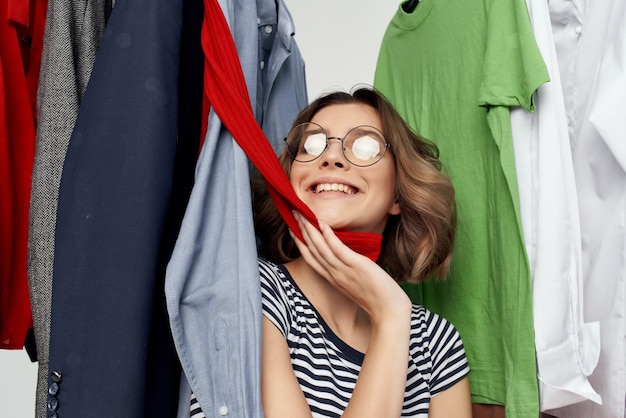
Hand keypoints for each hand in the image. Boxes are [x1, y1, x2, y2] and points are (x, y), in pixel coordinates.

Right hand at [290, 211, 410, 323]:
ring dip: (310, 230)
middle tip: (293, 214)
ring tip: (302, 214)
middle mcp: (334, 274)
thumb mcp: (356, 284)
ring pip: (321, 248)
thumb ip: (348, 272)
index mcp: (333, 279)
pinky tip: (322, 224)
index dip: (300, 243)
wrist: (389, 312)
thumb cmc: (378, 299)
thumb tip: (349, 259)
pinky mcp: (356, 266)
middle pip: (312, 250)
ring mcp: (344, 270)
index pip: (311, 259)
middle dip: (301, 230)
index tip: (292, 229)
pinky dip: (329, 236)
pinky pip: (338, 249)